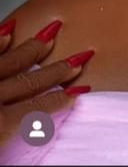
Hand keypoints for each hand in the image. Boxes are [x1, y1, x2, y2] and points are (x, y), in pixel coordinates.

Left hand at [0, 19, 93, 142]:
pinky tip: (10, 29)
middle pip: (32, 81)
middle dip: (58, 69)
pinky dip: (0, 39)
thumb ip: (19, 137)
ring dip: (34, 47)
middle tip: (80, 57)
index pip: (41, 108)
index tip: (79, 89)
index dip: (62, 99)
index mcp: (1, 123)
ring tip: (52, 33)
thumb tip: (37, 133)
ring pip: (11, 60)